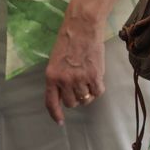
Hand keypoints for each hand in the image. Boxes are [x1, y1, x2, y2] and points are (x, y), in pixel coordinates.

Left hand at [45, 8, 107, 123]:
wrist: (82, 27)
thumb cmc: (68, 40)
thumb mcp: (56, 61)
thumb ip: (59, 78)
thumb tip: (66, 94)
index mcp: (51, 77)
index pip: (51, 102)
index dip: (56, 114)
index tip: (60, 122)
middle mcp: (64, 81)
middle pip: (72, 103)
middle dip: (76, 98)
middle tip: (80, 87)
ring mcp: (80, 79)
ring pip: (85, 98)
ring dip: (88, 93)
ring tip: (90, 81)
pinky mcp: (95, 75)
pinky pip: (98, 92)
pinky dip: (99, 88)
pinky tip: (98, 79)